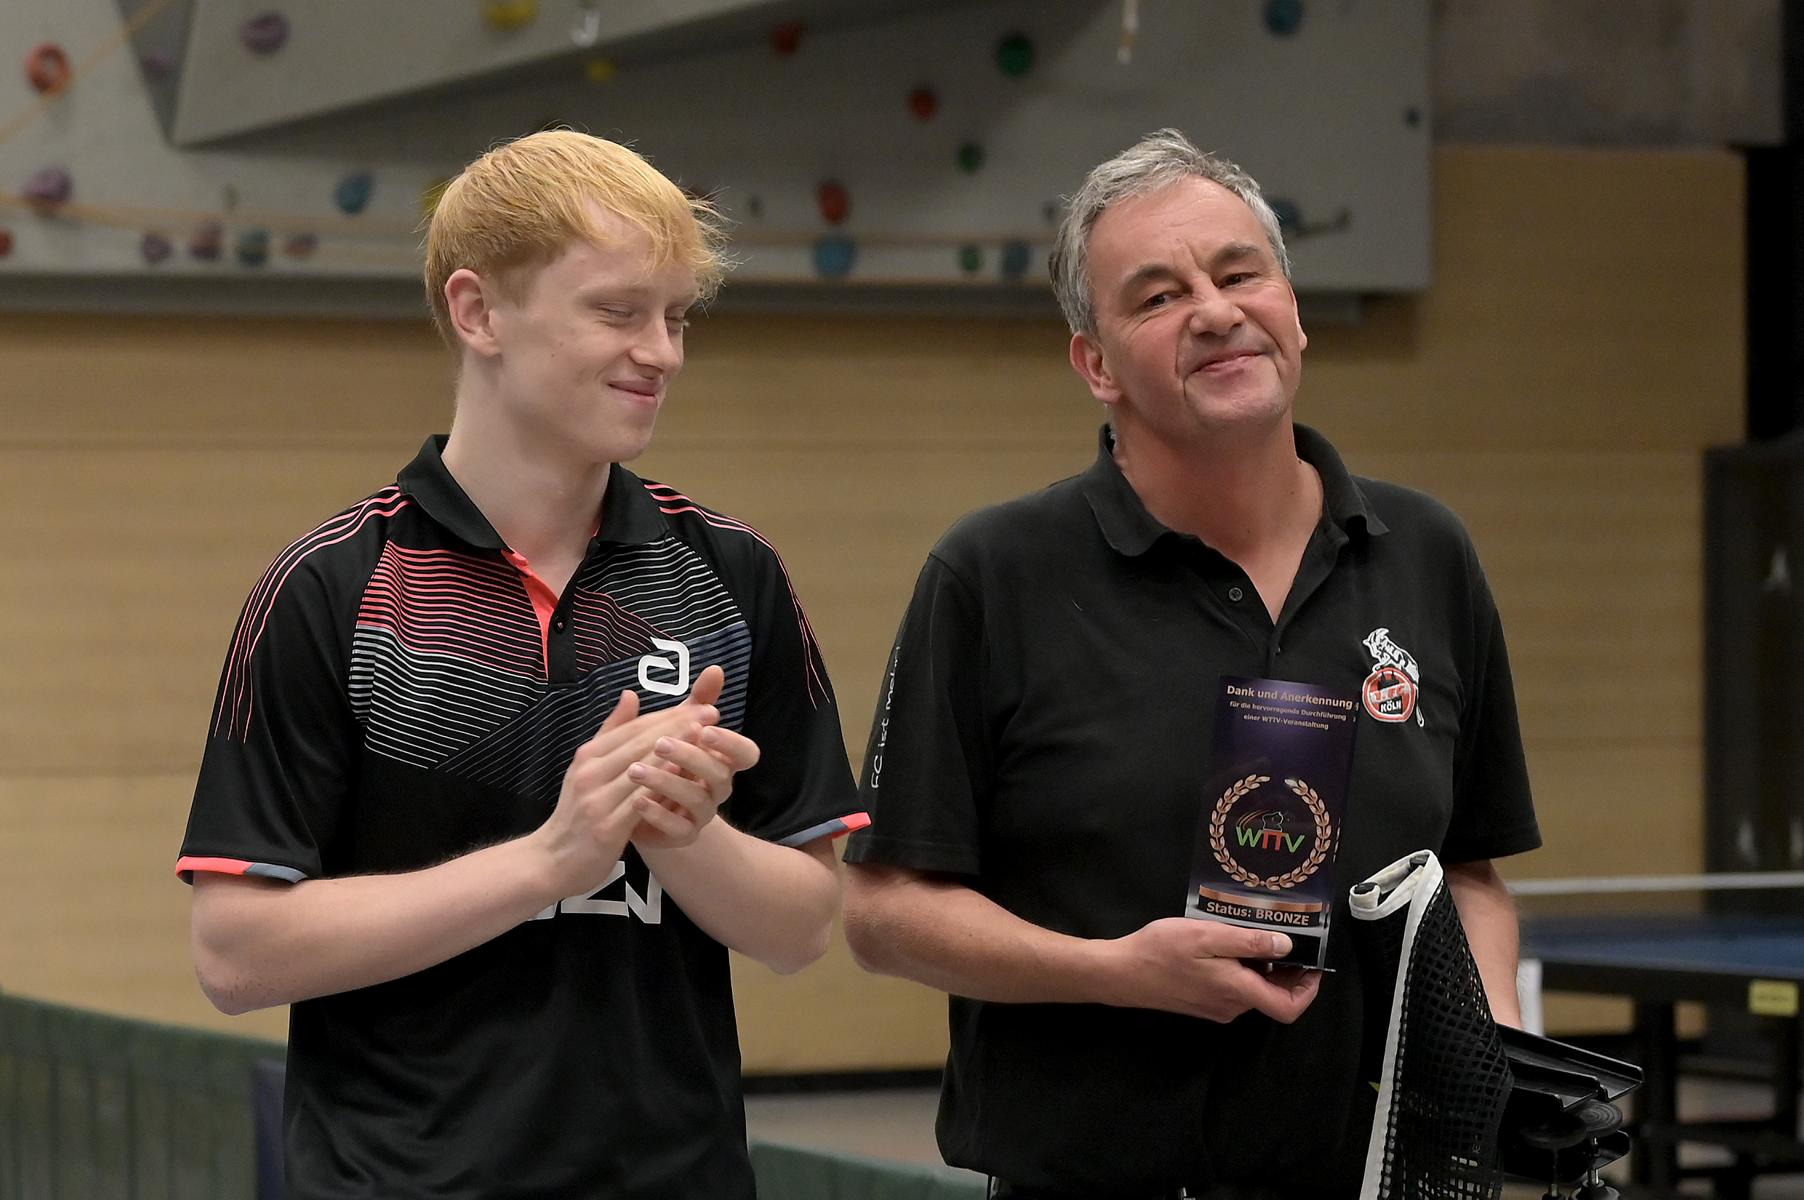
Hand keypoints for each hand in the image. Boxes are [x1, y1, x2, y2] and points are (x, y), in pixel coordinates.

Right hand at [536, 686, 719, 895]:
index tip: (701, 704)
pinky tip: (683, 777)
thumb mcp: (588, 768)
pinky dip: (661, 787)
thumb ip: (612, 732)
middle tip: (711, 712)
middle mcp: (590, 773)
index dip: (670, 714)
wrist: (552, 861)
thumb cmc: (578, 813)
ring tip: (705, 739)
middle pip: (641, 743)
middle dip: (679, 725)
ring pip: (642, 769)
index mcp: (589, 756)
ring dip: (676, 751)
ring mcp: (596, 800)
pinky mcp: (606, 828)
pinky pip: (639, 803)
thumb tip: (630, 694)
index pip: (635, 728)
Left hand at [627, 666, 761, 849]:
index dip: (731, 743)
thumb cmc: (666, 762)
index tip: (705, 729)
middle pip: (719, 775)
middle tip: (660, 744)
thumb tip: (715, 669)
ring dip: (666, 783)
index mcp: (722, 760)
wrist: (644, 808)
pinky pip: (677, 828)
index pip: (746, 754)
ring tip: (635, 770)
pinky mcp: (683, 835)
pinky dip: (657, 814)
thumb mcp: (678, 729)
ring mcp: (702, 814)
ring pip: (697, 801)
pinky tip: (636, 800)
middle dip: (691, 757)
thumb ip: (698, 702)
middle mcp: (718, 788)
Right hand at [1105, 916, 1320, 1022]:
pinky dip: (1241, 970)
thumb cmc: (1163, 951)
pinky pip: (1233, 989)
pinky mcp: (1201, 1003)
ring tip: (1251, 932)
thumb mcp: (1208, 937)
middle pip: (1272, 996)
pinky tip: (1224, 945)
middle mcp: (1232, 1006)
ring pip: (1252, 990)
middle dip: (1285, 970)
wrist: (1121, 973)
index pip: (1289, 1007)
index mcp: (1238, 991)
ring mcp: (1215, 1007)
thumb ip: (1249, 943)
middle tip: (1283, 934)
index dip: (1308, 989)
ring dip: (1260, 966)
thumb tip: (1287, 948)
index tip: (1311, 964)